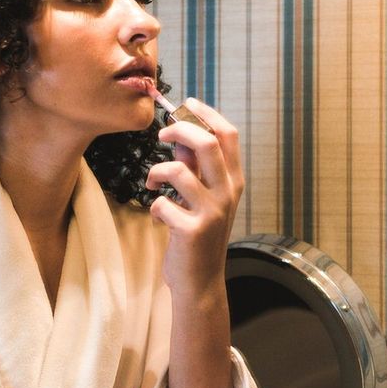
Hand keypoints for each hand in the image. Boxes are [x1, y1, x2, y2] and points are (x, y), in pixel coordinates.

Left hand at [146, 98, 243, 297]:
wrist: (200, 281)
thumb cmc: (199, 235)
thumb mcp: (202, 197)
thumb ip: (195, 166)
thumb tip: (181, 133)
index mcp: (233, 181)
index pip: (227, 135)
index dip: (206, 114)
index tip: (186, 106)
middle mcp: (228, 193)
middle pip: (206, 143)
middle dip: (179, 130)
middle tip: (161, 136)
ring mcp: (212, 212)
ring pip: (178, 170)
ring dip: (156, 172)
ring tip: (153, 184)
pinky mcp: (192, 231)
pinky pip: (163, 203)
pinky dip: (154, 206)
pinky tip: (158, 217)